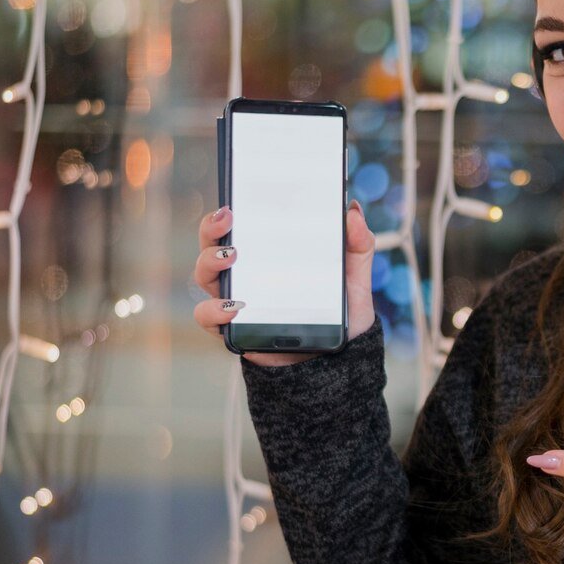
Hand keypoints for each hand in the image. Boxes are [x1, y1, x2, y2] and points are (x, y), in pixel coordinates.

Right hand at [192, 202, 377, 367]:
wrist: (337, 365)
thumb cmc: (341, 317)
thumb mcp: (354, 279)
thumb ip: (358, 245)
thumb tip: (352, 210)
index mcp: (270, 256)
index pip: (243, 226)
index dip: (230, 210)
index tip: (235, 198)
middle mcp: (247, 275)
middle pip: (214, 244)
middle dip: (211, 227)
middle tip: (226, 217)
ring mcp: (237, 300)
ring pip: (205, 274)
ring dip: (209, 260)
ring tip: (231, 256)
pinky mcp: (234, 329)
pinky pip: (208, 316)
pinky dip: (213, 310)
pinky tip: (232, 306)